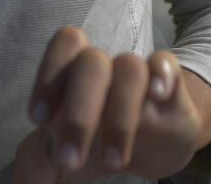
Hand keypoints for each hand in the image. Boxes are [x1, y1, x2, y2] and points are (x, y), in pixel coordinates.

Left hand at [12, 27, 210, 182]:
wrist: (155, 147)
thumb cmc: (97, 142)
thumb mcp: (63, 156)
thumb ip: (36, 165)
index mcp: (74, 75)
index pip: (62, 46)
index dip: (48, 74)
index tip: (38, 119)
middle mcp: (106, 68)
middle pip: (91, 62)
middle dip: (78, 112)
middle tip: (70, 160)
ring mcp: (140, 75)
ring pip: (130, 68)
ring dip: (119, 115)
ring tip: (113, 162)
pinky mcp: (173, 88)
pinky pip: (168, 63)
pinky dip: (162, 75)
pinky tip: (157, 98)